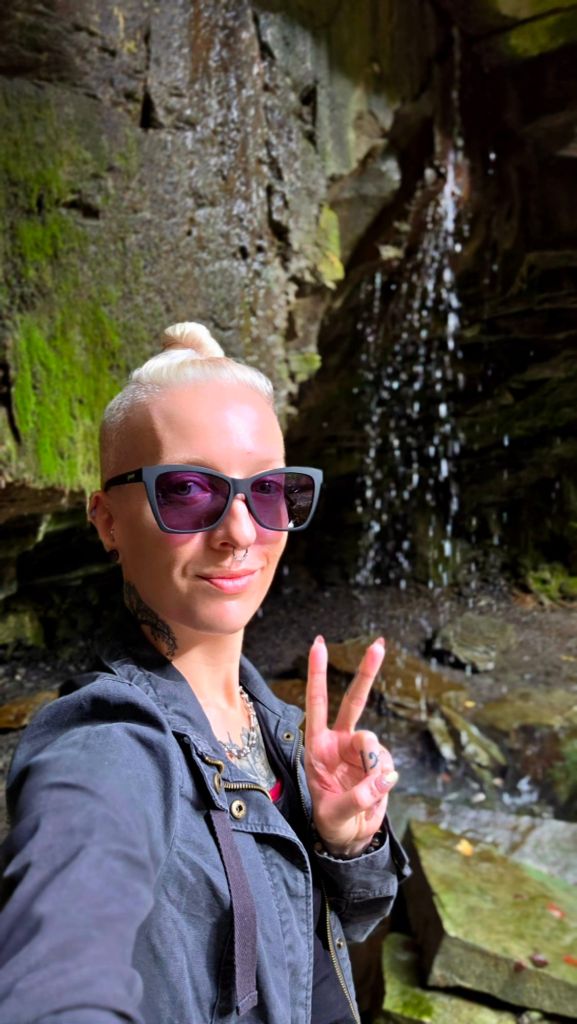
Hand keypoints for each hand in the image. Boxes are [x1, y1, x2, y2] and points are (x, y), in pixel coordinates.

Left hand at [304, 635, 397, 858]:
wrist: (349, 837)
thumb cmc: (330, 822)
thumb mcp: (333, 814)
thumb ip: (356, 796)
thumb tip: (384, 776)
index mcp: (317, 745)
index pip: (317, 703)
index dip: (318, 674)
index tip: (319, 644)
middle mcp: (339, 742)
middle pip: (354, 702)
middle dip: (367, 673)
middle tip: (379, 644)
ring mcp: (361, 752)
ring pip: (374, 743)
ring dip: (371, 766)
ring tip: (365, 791)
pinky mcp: (380, 764)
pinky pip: (387, 766)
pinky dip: (384, 781)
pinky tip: (376, 792)